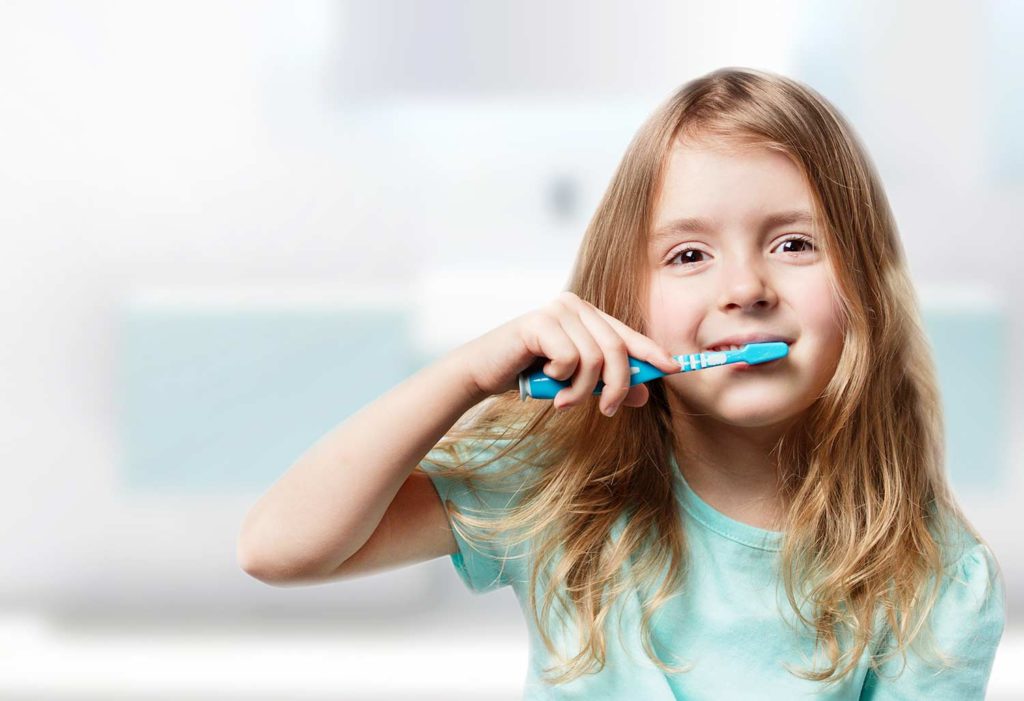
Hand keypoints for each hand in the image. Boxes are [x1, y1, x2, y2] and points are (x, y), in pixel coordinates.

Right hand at [456, 291, 678, 415]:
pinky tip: (543, 377)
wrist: (486, 373)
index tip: (676, 368)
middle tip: (609, 411)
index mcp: (588, 316)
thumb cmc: (531, 375)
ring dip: (582, 390)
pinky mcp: (539, 321)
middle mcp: (576, 306)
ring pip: (593, 358)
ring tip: (563, 400)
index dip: (653, 352)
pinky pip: (569, 358)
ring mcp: (557, 311)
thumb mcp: (575, 382)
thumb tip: (644, 394)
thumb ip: (606, 384)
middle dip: (618, 386)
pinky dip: (559, 377)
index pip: (628, 334)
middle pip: (616, 349)